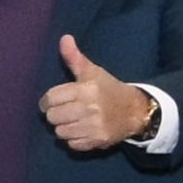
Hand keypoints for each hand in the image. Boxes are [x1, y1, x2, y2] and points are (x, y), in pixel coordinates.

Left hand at [41, 33, 159, 155]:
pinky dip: (74, 139)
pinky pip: (72, 144)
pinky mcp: (97, 141)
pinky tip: (82, 130)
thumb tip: (64, 38)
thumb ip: (74, 58)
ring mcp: (94, 126)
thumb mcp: (93, 72)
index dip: (47, 100)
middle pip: (53, 117)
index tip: (52, 101)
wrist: (135, 110)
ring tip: (73, 120)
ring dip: (64, 127)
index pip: (51, 98)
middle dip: (56, 113)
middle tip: (65, 110)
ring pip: (60, 132)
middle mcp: (90, 108)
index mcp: (86, 89)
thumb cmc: (109, 89)